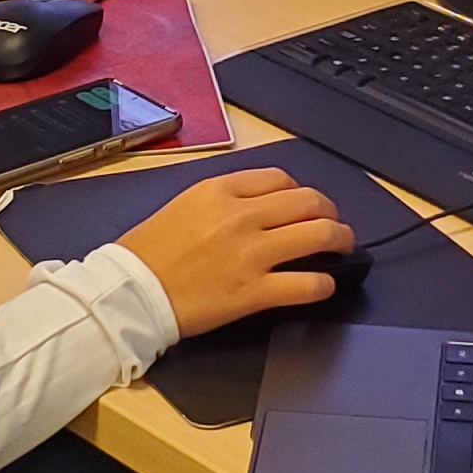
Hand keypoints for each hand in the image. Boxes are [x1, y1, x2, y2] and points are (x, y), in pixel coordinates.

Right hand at [115, 169, 355, 337]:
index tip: (305, 204)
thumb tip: (258, 205)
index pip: (280, 179)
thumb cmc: (147, 252)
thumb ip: (223, 199)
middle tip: (335, 224)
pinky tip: (325, 285)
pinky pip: (306, 284)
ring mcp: (252, 254)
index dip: (302, 191)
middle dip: (330, 212)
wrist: (129, 293)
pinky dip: (324, 284)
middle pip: (308, 203)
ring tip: (344, 247)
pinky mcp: (255, 292)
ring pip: (318, 236)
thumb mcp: (184, 204)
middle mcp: (242, 216)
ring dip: (340, 240)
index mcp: (221, 190)